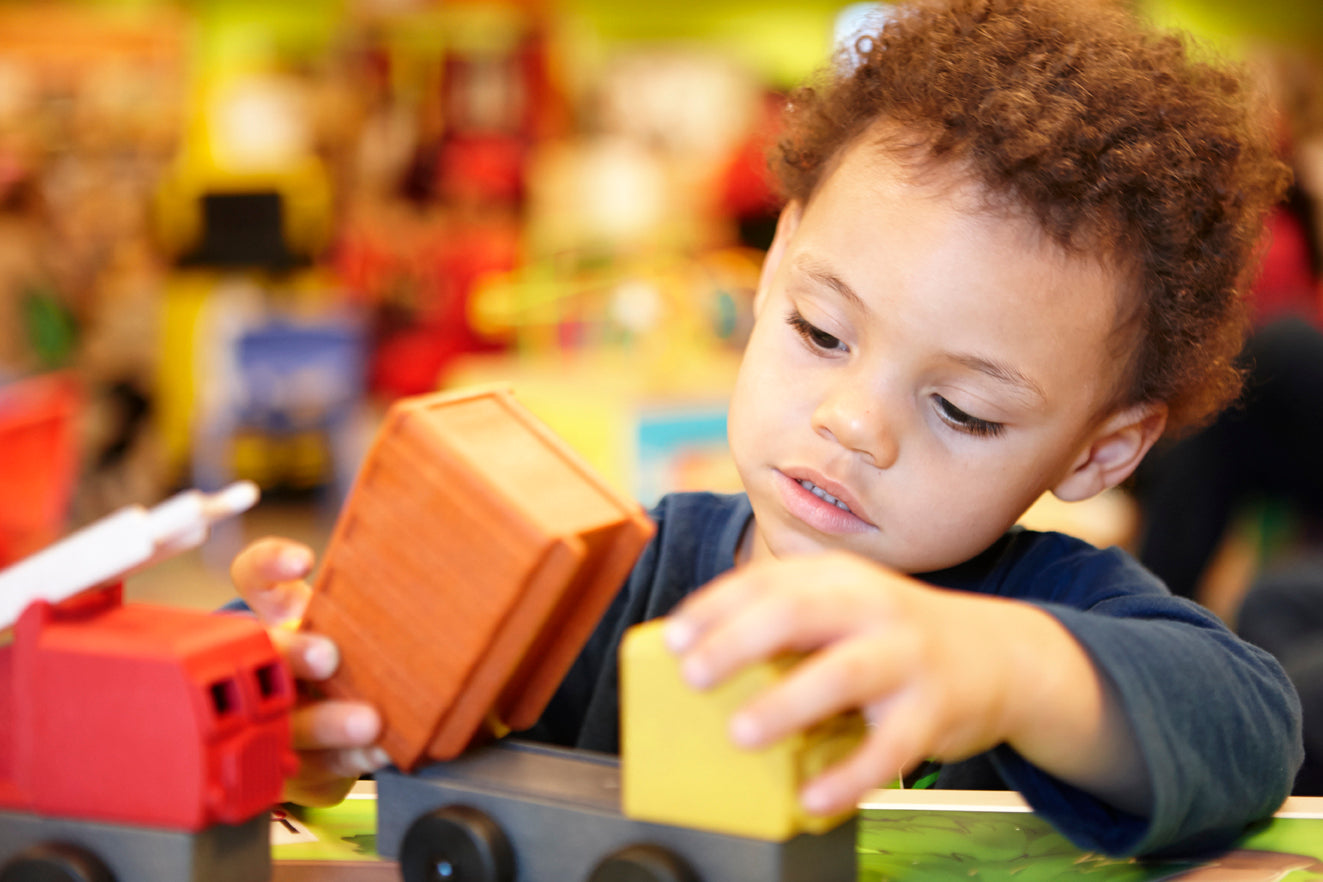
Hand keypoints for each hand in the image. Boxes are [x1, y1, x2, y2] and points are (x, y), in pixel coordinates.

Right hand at [231, 538, 389, 805]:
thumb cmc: (357, 650)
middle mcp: (278, 665)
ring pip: (292, 719)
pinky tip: (383, 749)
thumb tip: (448, 540)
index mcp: (281, 616)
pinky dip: (356, 758)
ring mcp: (287, 715)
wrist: (338, 731)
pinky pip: (327, 763)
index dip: (271, 566)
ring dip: (328, 720)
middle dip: (293, 654)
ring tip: (368, 720)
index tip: (302, 561)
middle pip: (267, 654)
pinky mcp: (307, 762)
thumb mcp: (361, 616)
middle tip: (326, 656)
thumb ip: (386, 589)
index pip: (257, 578)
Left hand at [663, 551, 1141, 815]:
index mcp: (838, 578)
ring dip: (787, 703)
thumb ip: (788, 621)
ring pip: (843, 674)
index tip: (672, 638)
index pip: (766, 581)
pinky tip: (811, 800)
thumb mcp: (847, 607)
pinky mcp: (934, 711)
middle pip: (798, 612)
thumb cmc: (895, 634)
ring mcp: (906, 656)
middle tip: (693, 674)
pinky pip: (888, 749)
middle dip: (738, 641)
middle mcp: (871, 606)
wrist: (1000, 656)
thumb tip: (700, 655)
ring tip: (741, 734)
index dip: (714, 607)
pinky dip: (848, 777)